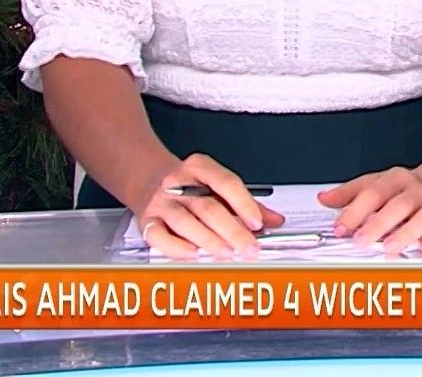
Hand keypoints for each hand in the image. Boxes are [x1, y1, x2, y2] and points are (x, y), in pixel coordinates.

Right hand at [130, 153, 284, 259]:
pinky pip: (159, 237)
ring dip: (208, 240)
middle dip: (232, 230)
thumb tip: (275, 220)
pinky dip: (177, 248)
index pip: (226, 183)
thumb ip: (246, 203)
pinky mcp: (147, 221)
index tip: (257, 223)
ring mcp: (160, 202)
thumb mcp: (216, 185)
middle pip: (208, 207)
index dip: (243, 204)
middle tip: (249, 247)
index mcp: (200, 167)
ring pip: (185, 222)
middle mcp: (178, 183)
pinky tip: (194, 254)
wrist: (148, 179)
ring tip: (227, 253)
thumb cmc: (189, 186)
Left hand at [320, 167, 421, 253]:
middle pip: (398, 205)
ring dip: (407, 231)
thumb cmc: (407, 187)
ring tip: (390, 245)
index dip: (355, 211)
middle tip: (360, 240)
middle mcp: (415, 191)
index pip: (373, 192)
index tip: (340, 228)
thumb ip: (349, 192)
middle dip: (378, 224)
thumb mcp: (377, 182)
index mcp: (395, 180)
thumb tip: (324, 198)